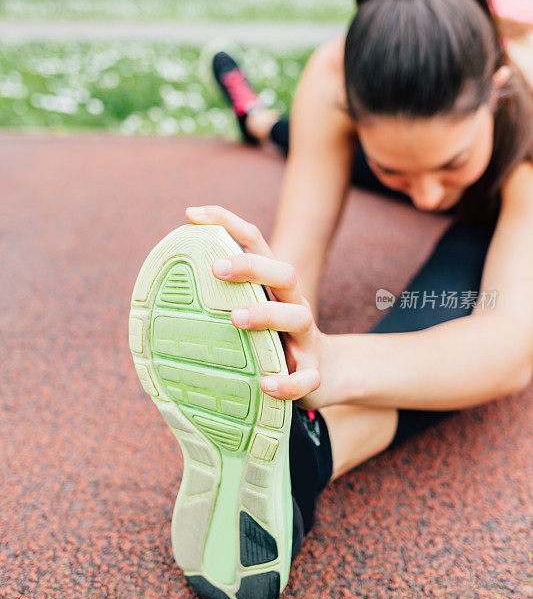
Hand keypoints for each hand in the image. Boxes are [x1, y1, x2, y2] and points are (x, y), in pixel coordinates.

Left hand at [185, 205, 327, 407]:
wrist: (325, 372)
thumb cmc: (273, 337)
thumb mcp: (253, 309)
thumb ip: (220, 296)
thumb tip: (164, 285)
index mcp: (275, 285)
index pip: (256, 242)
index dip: (227, 222)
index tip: (192, 214)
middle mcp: (294, 304)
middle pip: (284, 273)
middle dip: (251, 266)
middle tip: (216, 268)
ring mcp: (306, 338)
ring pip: (298, 317)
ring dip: (267, 314)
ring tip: (235, 318)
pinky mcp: (313, 372)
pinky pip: (306, 378)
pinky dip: (288, 383)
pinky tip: (267, 384)